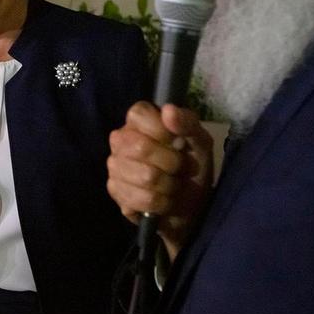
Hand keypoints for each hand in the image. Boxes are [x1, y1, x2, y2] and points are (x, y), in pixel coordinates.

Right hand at [107, 102, 213, 260]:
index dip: (163, 131)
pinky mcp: (115, 191)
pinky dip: (163, 203)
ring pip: (145, 176)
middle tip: (183, 168)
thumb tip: (168, 110)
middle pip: (141, 148)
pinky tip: (165, 200)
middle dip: (173, 163)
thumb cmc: (192, 164)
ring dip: (170, 186)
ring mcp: (114, 165)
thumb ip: (187, 122)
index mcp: (138, 120)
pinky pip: (143, 199)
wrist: (190, 203)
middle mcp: (120, 139)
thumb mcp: (199, 141)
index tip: (179, 142)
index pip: (139, 114)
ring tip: (174, 185)